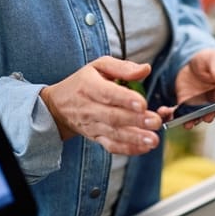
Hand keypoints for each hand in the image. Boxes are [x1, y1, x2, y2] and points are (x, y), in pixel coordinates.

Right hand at [39, 56, 161, 155]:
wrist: (59, 106)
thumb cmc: (83, 82)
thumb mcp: (99, 66)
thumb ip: (123, 67)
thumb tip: (145, 69)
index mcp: (89, 86)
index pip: (107, 94)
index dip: (125, 99)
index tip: (142, 103)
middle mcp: (89, 108)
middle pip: (113, 116)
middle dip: (136, 120)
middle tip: (155, 121)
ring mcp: (93, 126)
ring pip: (114, 134)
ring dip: (135, 138)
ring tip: (153, 139)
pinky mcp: (97, 138)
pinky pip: (112, 146)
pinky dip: (129, 149)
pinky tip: (145, 147)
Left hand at [157, 49, 214, 128]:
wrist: (193, 62)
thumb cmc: (209, 60)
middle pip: (214, 110)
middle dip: (210, 115)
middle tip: (207, 117)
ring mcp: (200, 105)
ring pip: (197, 116)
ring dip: (192, 120)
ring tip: (187, 123)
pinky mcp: (185, 104)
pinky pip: (179, 112)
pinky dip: (172, 115)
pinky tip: (165, 112)